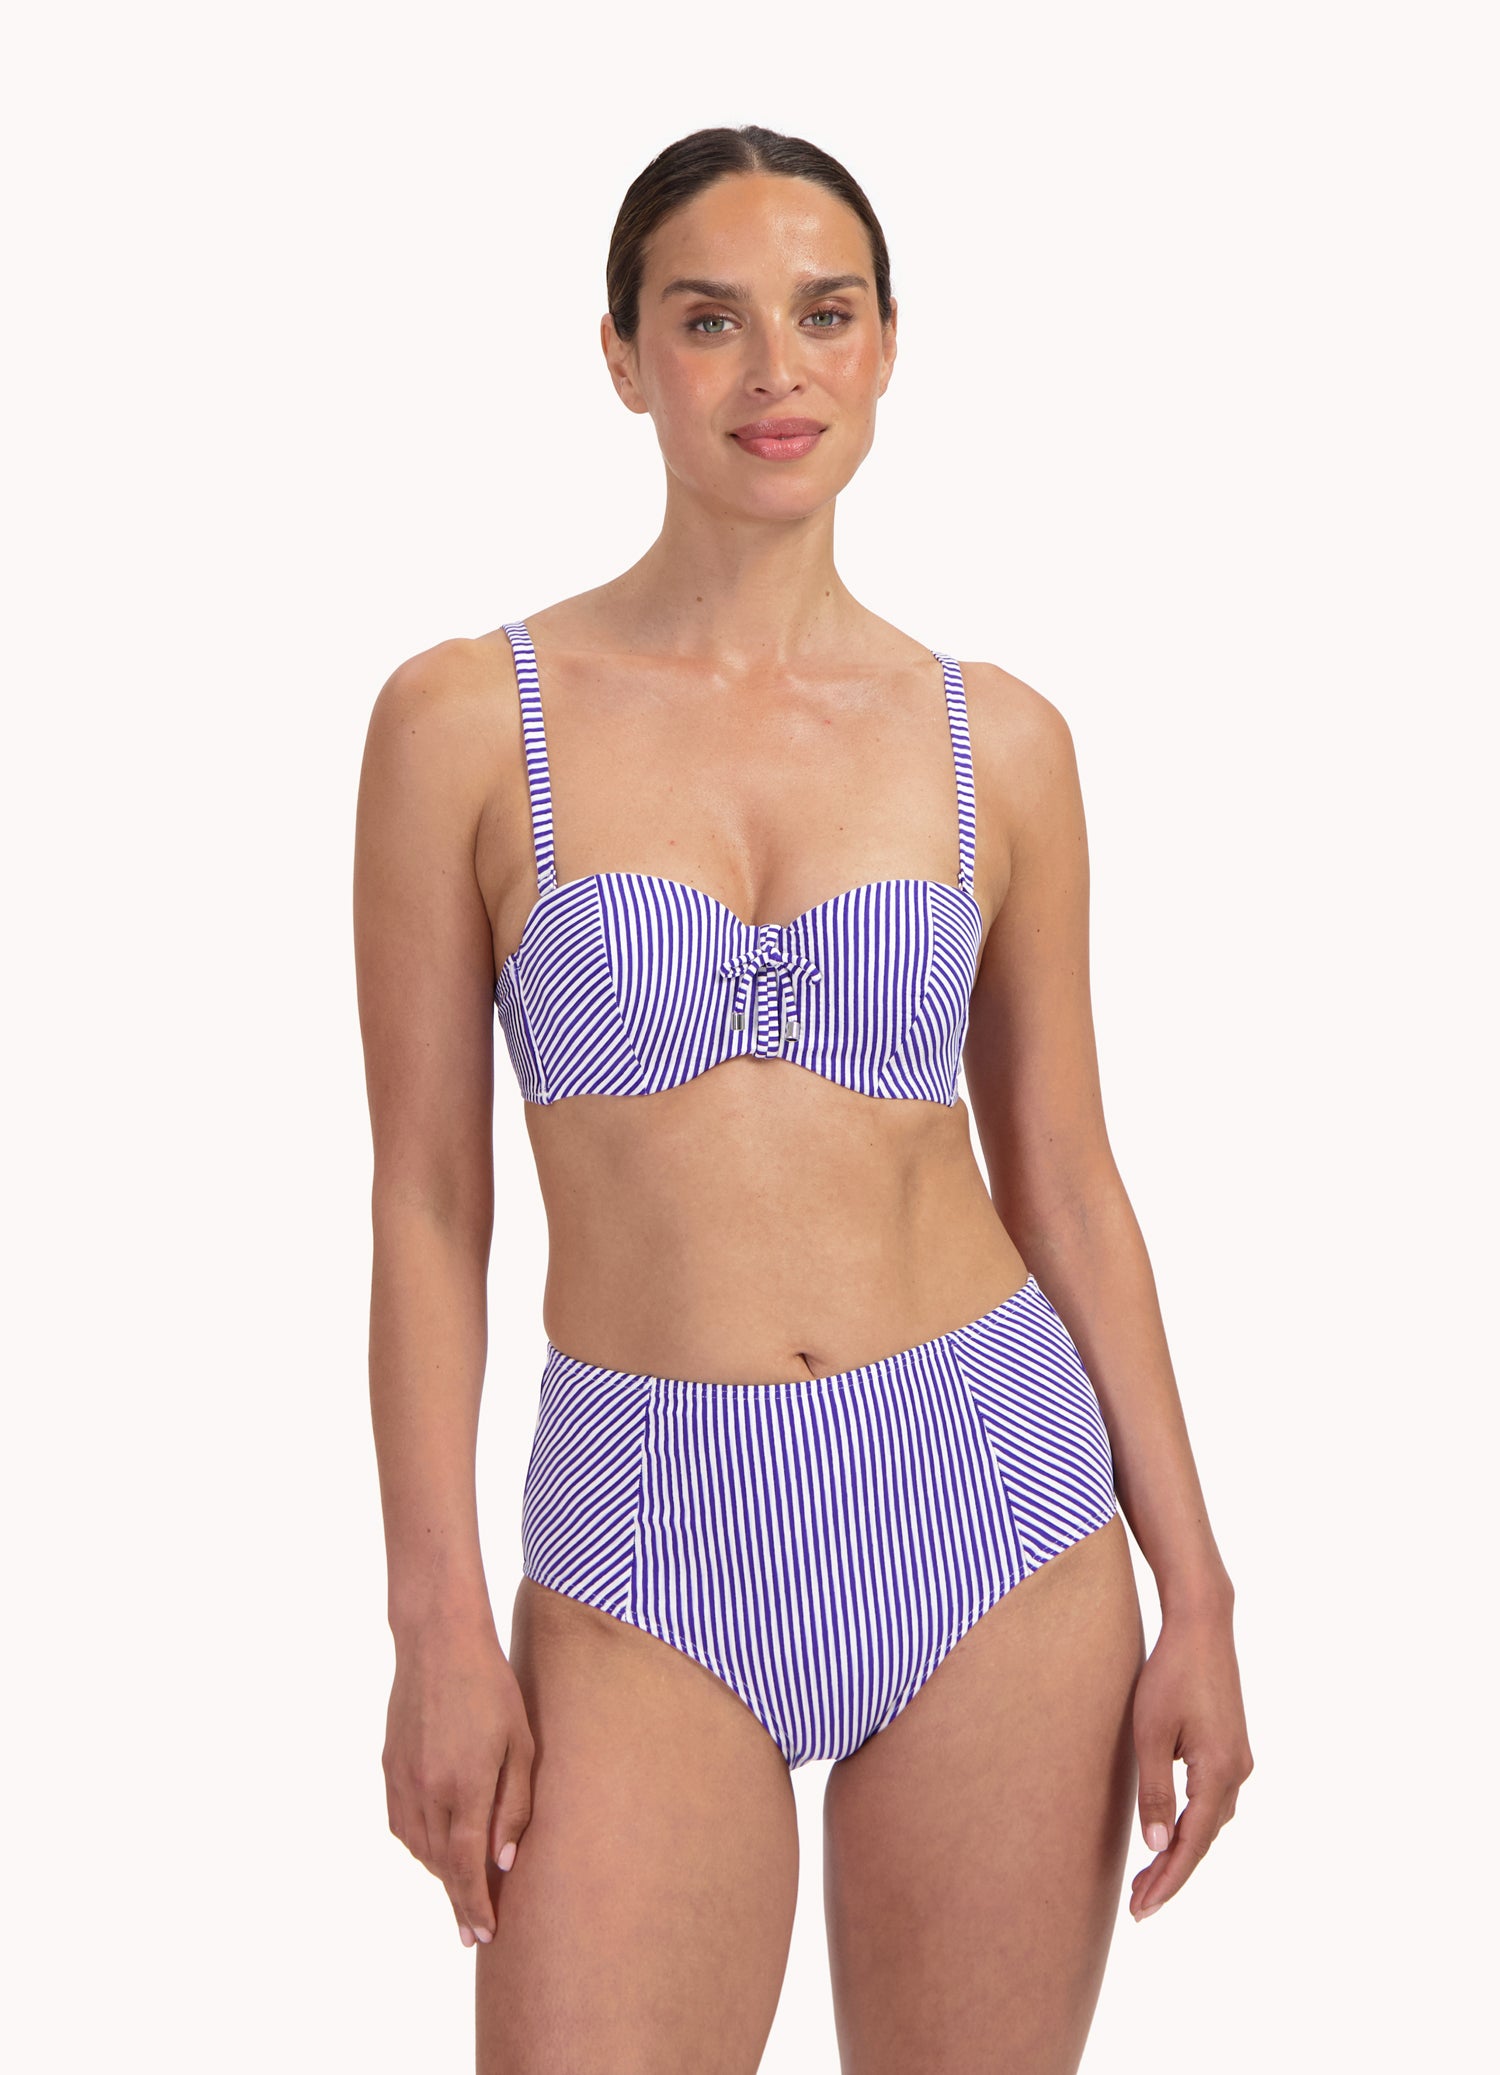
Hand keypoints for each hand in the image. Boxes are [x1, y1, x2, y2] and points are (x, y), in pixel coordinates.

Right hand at [383, 1612, 534, 1947]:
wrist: (437, 1644)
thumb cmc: (491, 1689)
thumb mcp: (520, 1745)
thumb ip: (513, 1807)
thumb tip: (504, 1862)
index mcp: (463, 1787)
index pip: (467, 1868)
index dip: (474, 1906)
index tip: (483, 1935)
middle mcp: (427, 1792)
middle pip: (441, 1865)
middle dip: (458, 1900)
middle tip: (474, 1927)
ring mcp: (402, 1781)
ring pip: (418, 1848)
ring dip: (439, 1871)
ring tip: (461, 1885)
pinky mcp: (389, 1768)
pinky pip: (401, 1824)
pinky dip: (419, 1844)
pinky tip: (436, 1845)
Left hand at [1129, 1599, 1252, 1921]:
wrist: (1202, 1626)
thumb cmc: (1169, 1673)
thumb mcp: (1150, 1732)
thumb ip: (1154, 1791)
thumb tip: (1154, 1845)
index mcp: (1219, 1772)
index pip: (1191, 1844)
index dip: (1167, 1881)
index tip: (1142, 1910)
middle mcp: (1237, 1772)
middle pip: (1203, 1839)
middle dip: (1170, 1873)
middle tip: (1137, 1905)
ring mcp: (1239, 1760)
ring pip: (1209, 1822)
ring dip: (1180, 1850)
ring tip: (1146, 1876)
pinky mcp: (1232, 1748)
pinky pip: (1212, 1801)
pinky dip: (1191, 1824)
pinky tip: (1170, 1832)